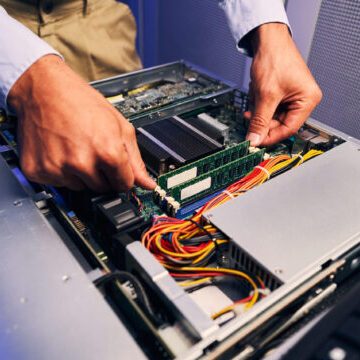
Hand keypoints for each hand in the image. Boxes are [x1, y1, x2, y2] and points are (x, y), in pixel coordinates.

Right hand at [8, 55, 155, 191]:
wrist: (44, 89)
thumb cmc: (82, 102)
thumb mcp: (120, 126)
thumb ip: (135, 160)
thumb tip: (147, 184)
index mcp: (107, 152)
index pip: (124, 185)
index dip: (123, 176)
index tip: (118, 168)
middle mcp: (82, 163)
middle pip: (103, 188)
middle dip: (102, 174)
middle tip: (93, 150)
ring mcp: (58, 168)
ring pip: (81, 187)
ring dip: (81, 174)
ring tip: (76, 148)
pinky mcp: (39, 171)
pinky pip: (59, 184)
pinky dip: (61, 172)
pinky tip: (61, 151)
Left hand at [245, 23, 322, 146]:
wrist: (268, 39)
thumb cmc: (274, 59)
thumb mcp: (266, 95)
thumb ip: (260, 120)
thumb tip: (254, 140)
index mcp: (308, 100)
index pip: (289, 129)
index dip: (270, 136)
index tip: (255, 140)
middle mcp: (303, 100)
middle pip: (279, 123)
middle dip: (262, 118)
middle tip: (249, 116)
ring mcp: (292, 97)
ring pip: (271, 116)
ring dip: (259, 108)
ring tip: (256, 93)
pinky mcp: (282, 93)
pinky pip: (268, 107)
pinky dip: (259, 102)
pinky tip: (256, 90)